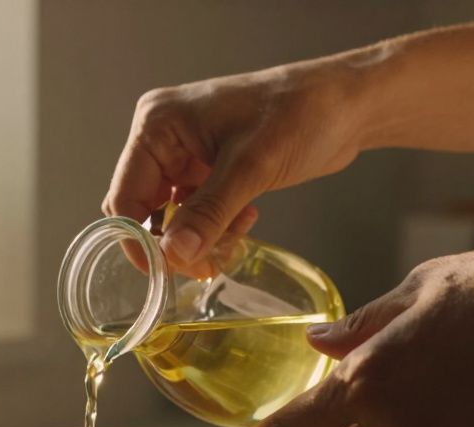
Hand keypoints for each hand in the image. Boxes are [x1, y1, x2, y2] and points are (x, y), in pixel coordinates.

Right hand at [103, 61, 367, 276]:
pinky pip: (196, 212)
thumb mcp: (250, 168)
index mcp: (159, 125)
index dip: (139, 238)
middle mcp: (164, 138)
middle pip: (143, 209)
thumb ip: (208, 214)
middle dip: (171, 242)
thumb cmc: (300, 114)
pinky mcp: (209, 169)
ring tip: (232, 243)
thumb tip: (174, 256)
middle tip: (203, 265)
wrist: (348, 105)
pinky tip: (246, 221)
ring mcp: (186, 154)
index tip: (163, 273)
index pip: (125, 195)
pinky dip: (215, 227)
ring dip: (197, 238)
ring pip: (171, 216)